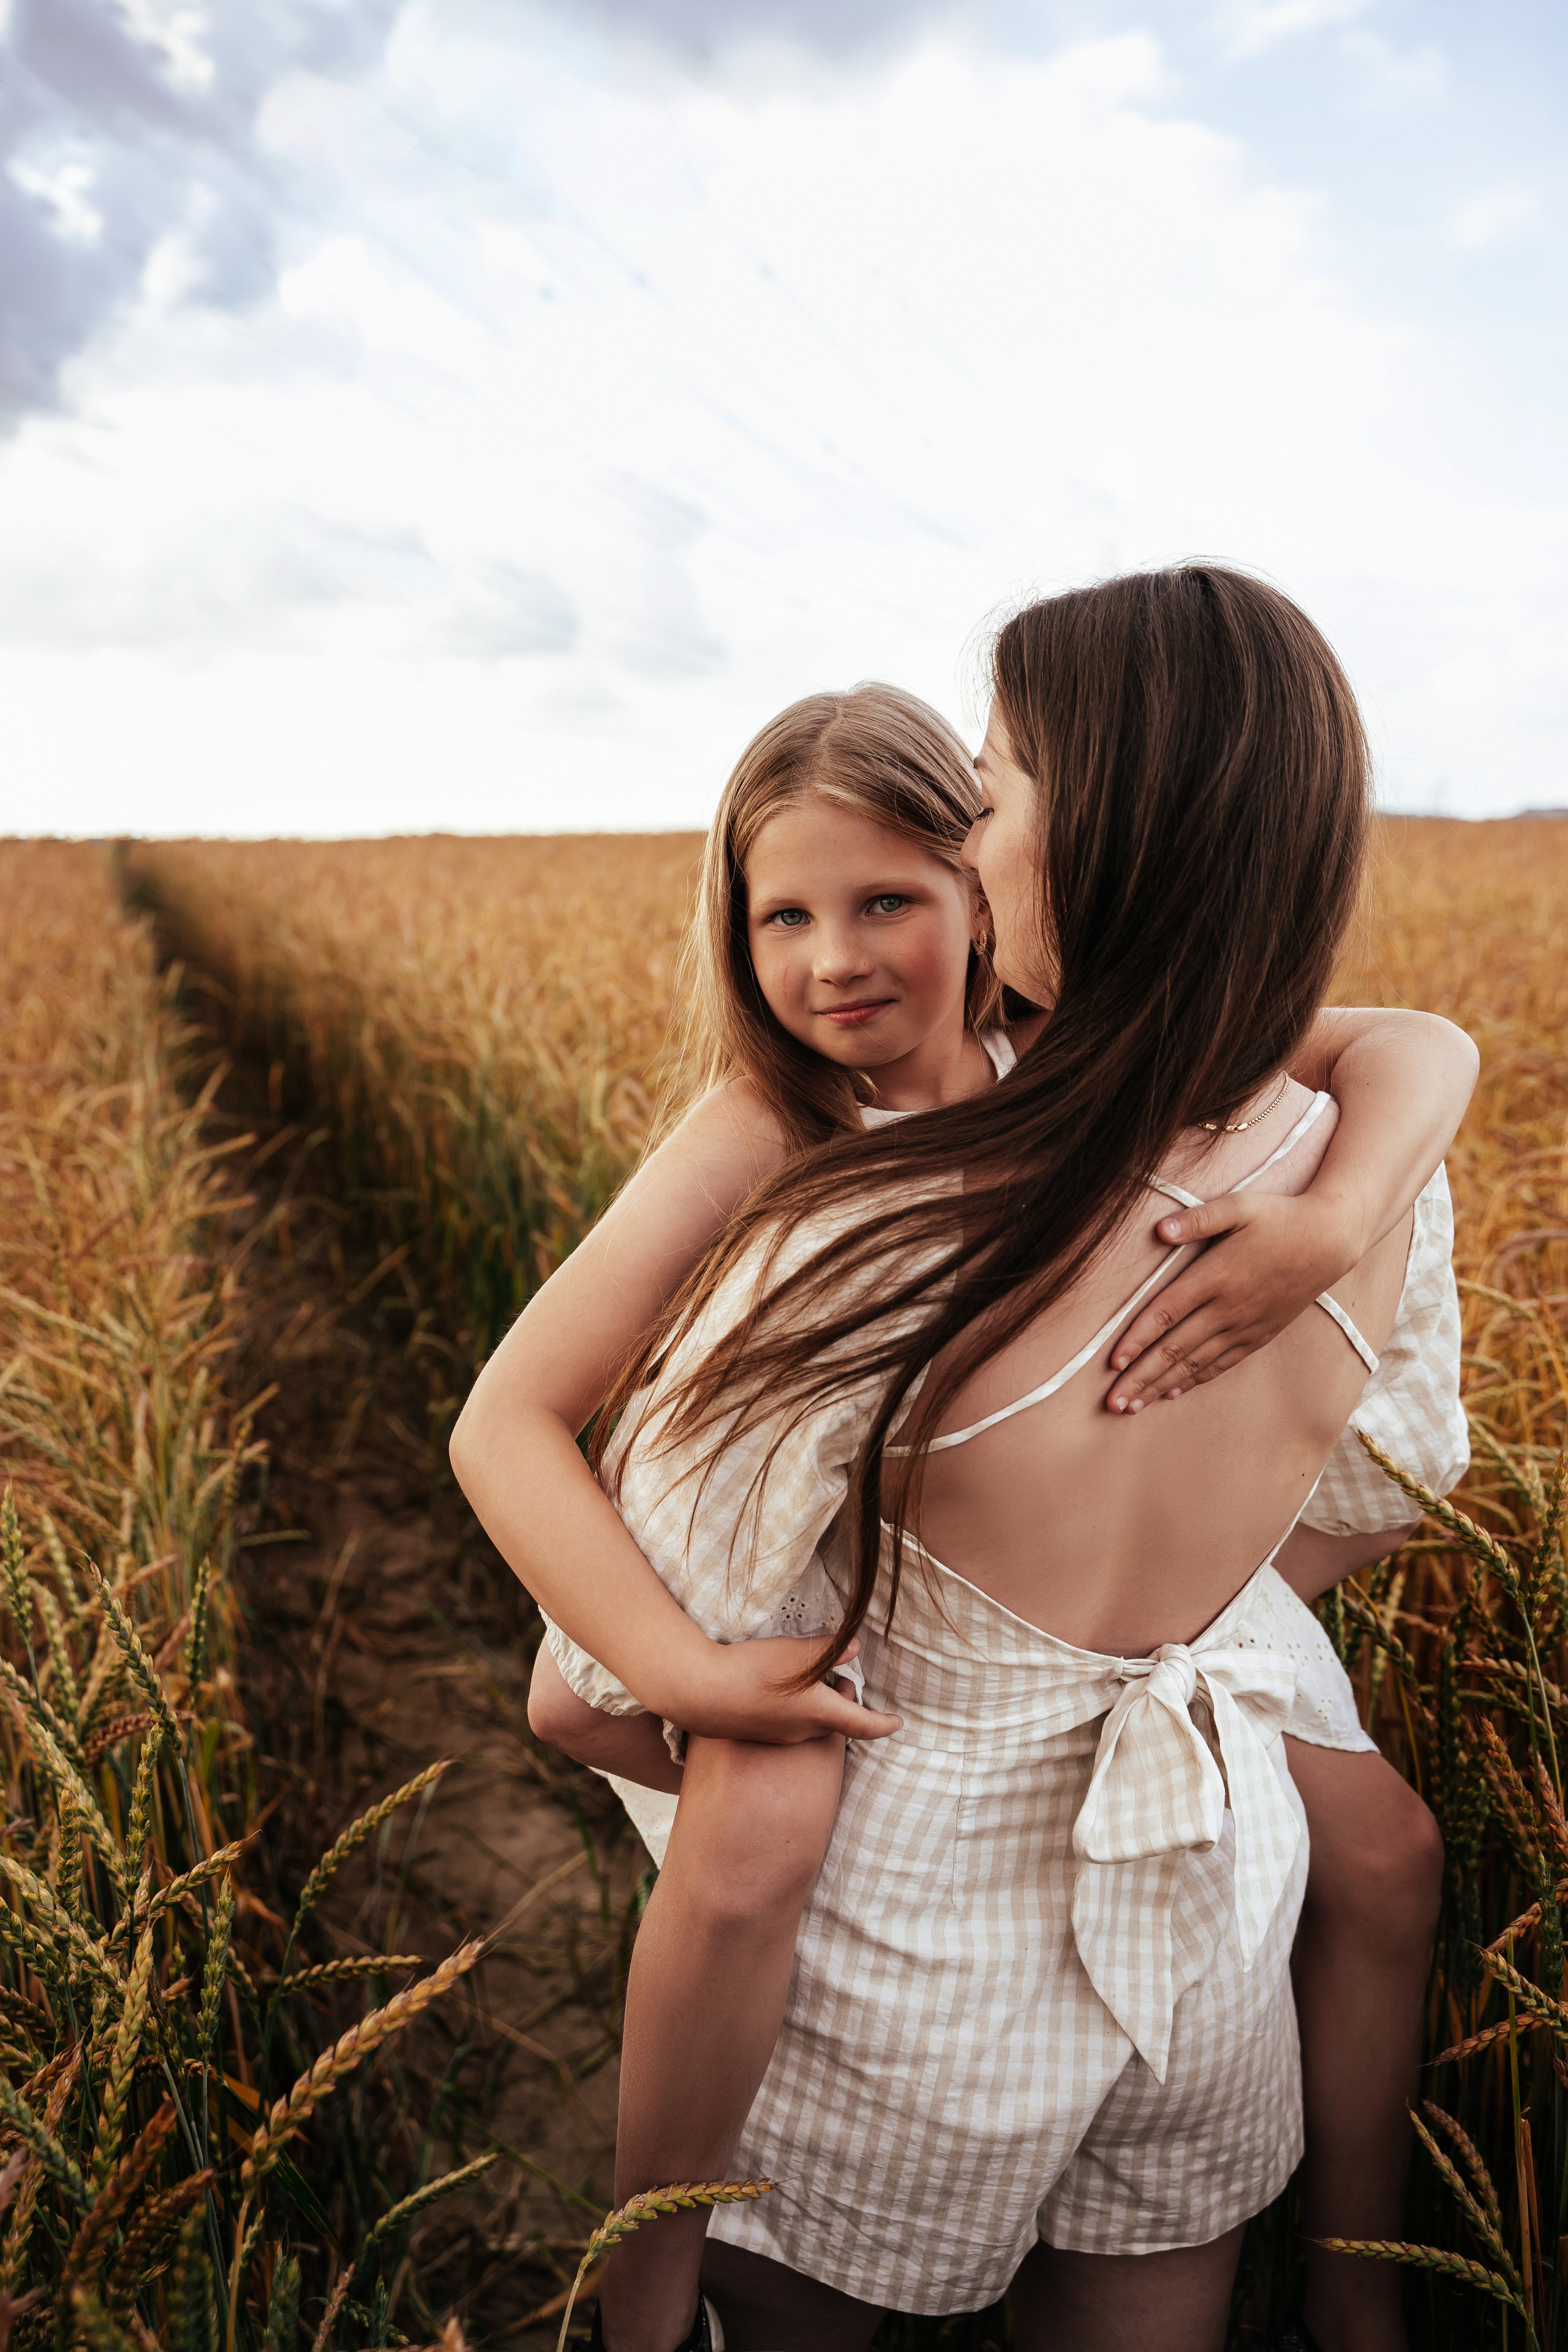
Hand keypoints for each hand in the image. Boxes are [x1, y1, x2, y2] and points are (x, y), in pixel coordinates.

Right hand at [670, 1636, 902, 1746]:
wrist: (699, 1693)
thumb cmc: (752, 1671)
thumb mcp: (796, 1652)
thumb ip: (830, 1649)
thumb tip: (855, 1646)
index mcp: (818, 1713)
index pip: (863, 1725)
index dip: (883, 1724)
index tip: (898, 1723)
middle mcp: (800, 1732)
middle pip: (835, 1724)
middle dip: (844, 1705)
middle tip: (843, 1682)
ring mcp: (775, 1737)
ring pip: (808, 1725)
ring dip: (817, 1706)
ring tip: (810, 1680)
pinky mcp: (752, 1733)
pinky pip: (783, 1725)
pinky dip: (792, 1710)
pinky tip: (775, 1689)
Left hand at [1106, 1189, 1355, 1412]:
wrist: (1330, 1240)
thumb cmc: (1279, 1217)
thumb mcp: (1238, 1206)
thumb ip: (1197, 1219)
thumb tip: (1158, 1229)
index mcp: (1215, 1277)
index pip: (1166, 1315)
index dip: (1138, 1340)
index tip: (1112, 1363)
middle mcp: (1228, 1308)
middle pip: (1175, 1349)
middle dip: (1141, 1378)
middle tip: (1111, 1403)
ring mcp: (1245, 1325)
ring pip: (1195, 1363)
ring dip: (1161, 1386)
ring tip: (1132, 1407)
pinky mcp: (1259, 1334)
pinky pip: (1221, 1364)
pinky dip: (1194, 1380)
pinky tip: (1172, 1393)